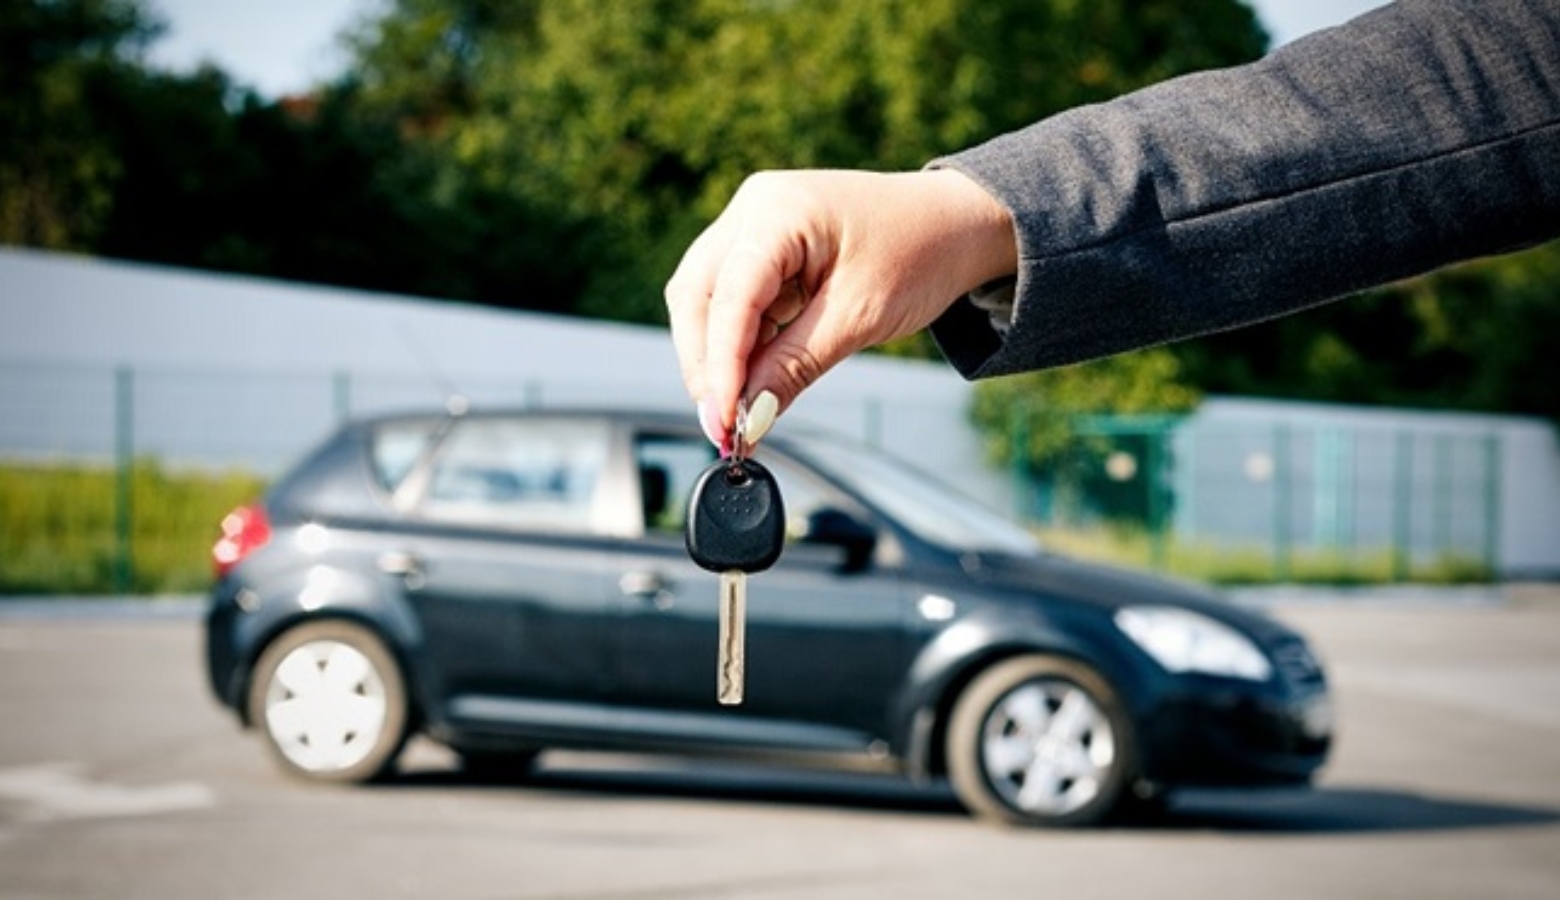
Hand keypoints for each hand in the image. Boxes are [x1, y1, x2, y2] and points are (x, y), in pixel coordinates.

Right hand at [664, 168, 1016, 442]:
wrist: (954, 224)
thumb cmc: (920, 251)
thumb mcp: (859, 318)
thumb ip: (795, 366)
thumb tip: (748, 418)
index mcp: (778, 210)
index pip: (729, 297)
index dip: (721, 366)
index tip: (725, 422)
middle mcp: (754, 208)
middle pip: (697, 295)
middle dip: (705, 365)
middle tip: (724, 426)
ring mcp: (753, 224)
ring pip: (705, 300)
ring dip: (717, 358)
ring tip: (742, 410)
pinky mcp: (762, 248)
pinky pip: (731, 301)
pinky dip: (738, 344)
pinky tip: (757, 379)